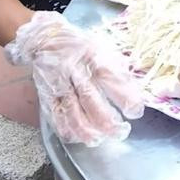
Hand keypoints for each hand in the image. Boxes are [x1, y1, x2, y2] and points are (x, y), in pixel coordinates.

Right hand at [5, 12, 143, 146]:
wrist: (44, 39)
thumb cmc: (80, 46)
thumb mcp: (102, 48)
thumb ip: (117, 68)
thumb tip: (136, 91)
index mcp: (91, 54)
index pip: (109, 76)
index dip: (123, 96)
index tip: (135, 111)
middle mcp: (73, 68)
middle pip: (89, 98)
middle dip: (106, 120)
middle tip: (121, 132)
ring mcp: (57, 82)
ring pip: (70, 110)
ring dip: (86, 130)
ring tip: (99, 139)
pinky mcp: (46, 94)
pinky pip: (55, 115)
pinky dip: (66, 129)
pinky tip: (77, 137)